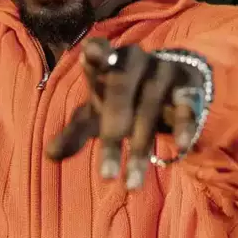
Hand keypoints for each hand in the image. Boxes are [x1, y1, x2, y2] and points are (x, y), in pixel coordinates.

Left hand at [46, 40, 200, 190]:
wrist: (170, 90)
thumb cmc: (122, 101)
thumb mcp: (96, 115)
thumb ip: (76, 132)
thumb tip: (49, 155)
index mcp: (108, 61)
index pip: (99, 51)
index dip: (96, 53)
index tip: (92, 55)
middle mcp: (134, 59)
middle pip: (120, 91)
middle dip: (112, 134)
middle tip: (106, 175)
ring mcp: (162, 69)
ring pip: (149, 107)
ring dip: (141, 149)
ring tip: (131, 185)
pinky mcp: (188, 84)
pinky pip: (186, 105)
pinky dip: (183, 124)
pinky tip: (180, 146)